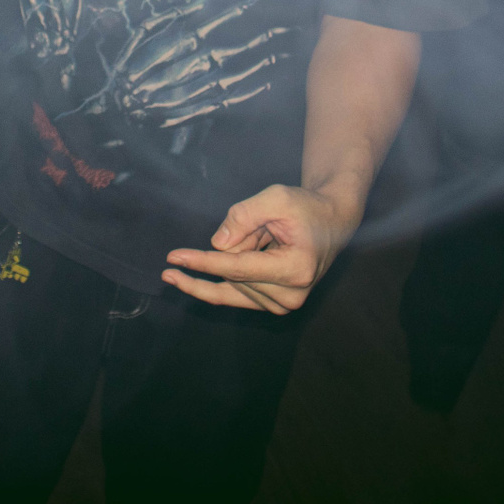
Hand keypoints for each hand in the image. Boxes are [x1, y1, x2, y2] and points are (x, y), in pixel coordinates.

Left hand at [160, 181, 360, 313]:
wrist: (331, 223)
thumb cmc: (305, 208)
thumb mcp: (276, 198)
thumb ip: (244, 216)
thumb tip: (216, 244)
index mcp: (295, 270)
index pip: (236, 269)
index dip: (202, 263)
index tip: (172, 259)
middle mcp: (290, 296)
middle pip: (232, 273)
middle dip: (235, 245)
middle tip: (262, 228)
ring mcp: (282, 305)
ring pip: (230, 282)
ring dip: (238, 256)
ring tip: (267, 238)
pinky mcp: (273, 306)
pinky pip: (233, 292)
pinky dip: (229, 271)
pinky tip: (221, 264)